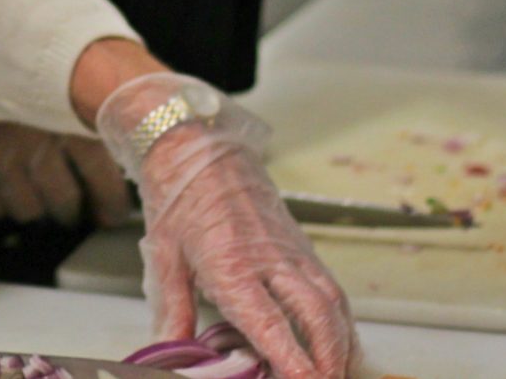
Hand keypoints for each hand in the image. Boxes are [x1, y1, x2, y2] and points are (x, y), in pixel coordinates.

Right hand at [0, 67, 134, 226]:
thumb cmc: (3, 79)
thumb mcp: (50, 82)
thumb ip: (86, 108)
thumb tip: (126, 140)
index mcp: (65, 117)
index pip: (103, 176)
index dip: (110, 202)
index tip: (112, 212)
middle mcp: (36, 143)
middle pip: (67, 203)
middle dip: (73, 210)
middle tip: (75, 207)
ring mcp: (1, 163)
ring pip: (33, 212)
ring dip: (37, 207)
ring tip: (35, 190)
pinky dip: (3, 202)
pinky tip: (1, 181)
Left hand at [96, 74, 355, 378]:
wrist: (198, 149)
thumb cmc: (179, 199)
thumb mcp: (164, 255)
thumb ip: (173, 310)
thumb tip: (169, 353)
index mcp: (230, 262)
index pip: (267, 319)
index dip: (290, 355)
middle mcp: (268, 257)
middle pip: (314, 312)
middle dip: (329, 356)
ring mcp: (290, 249)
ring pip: (331, 299)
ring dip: (341, 342)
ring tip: (340, 373)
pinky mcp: (300, 245)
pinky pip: (330, 287)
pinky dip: (341, 320)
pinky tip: (341, 344)